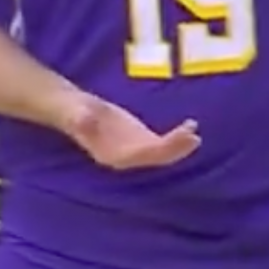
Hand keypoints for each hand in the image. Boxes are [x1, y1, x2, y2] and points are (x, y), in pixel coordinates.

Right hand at [56, 91, 199, 170]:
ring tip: (195, 135)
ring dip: (179, 146)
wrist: (74, 110)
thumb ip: (80, 118)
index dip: (155, 150)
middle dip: (173, 150)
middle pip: (154, 158)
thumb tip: (84, 120)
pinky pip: (162, 144)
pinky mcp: (141, 140)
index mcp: (110, 155)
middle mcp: (125, 158)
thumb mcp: (75, 112)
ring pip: (161, 154)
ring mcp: (134, 150)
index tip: (171, 140)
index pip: (137, 156)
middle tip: (193, 138)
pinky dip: (177, 139)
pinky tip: (190, 128)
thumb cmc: (73, 111)